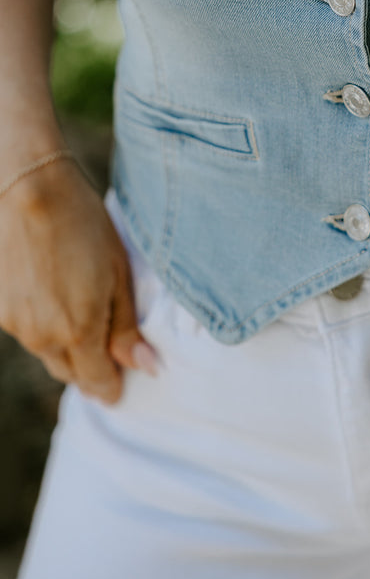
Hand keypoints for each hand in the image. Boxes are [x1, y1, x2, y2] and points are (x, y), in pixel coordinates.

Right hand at [0, 155, 156, 403]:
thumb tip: (145, 367)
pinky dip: (42, 323)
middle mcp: (42, 336)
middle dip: (89, 367)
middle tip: (108, 350)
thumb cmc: (83, 224)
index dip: (111, 387)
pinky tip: (53, 291)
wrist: (29, 190)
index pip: (96, 381)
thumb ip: (126, 327)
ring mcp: (15, 324)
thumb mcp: (118, 272)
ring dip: (65, 344)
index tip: (122, 385)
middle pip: (69, 372)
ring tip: (81, 307)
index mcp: (78, 331)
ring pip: (46, 351)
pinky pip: (26, 329)